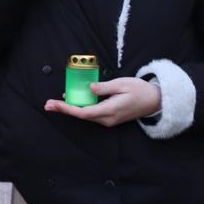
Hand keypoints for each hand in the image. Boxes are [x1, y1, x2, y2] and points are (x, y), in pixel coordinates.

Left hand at [44, 77, 161, 126]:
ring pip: (86, 115)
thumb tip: (89, 89)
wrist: (156, 100)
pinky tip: (72, 102)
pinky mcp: (110, 117)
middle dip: (64, 109)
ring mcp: (109, 120)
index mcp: (110, 110)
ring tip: (55, 103)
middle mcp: (108, 119)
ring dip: (70, 109)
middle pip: (81, 116)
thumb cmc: (140, 90)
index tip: (54, 104)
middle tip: (47, 104)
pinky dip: (80, 108)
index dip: (67, 109)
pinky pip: (92, 114)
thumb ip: (104, 87)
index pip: (83, 112)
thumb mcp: (122, 84)